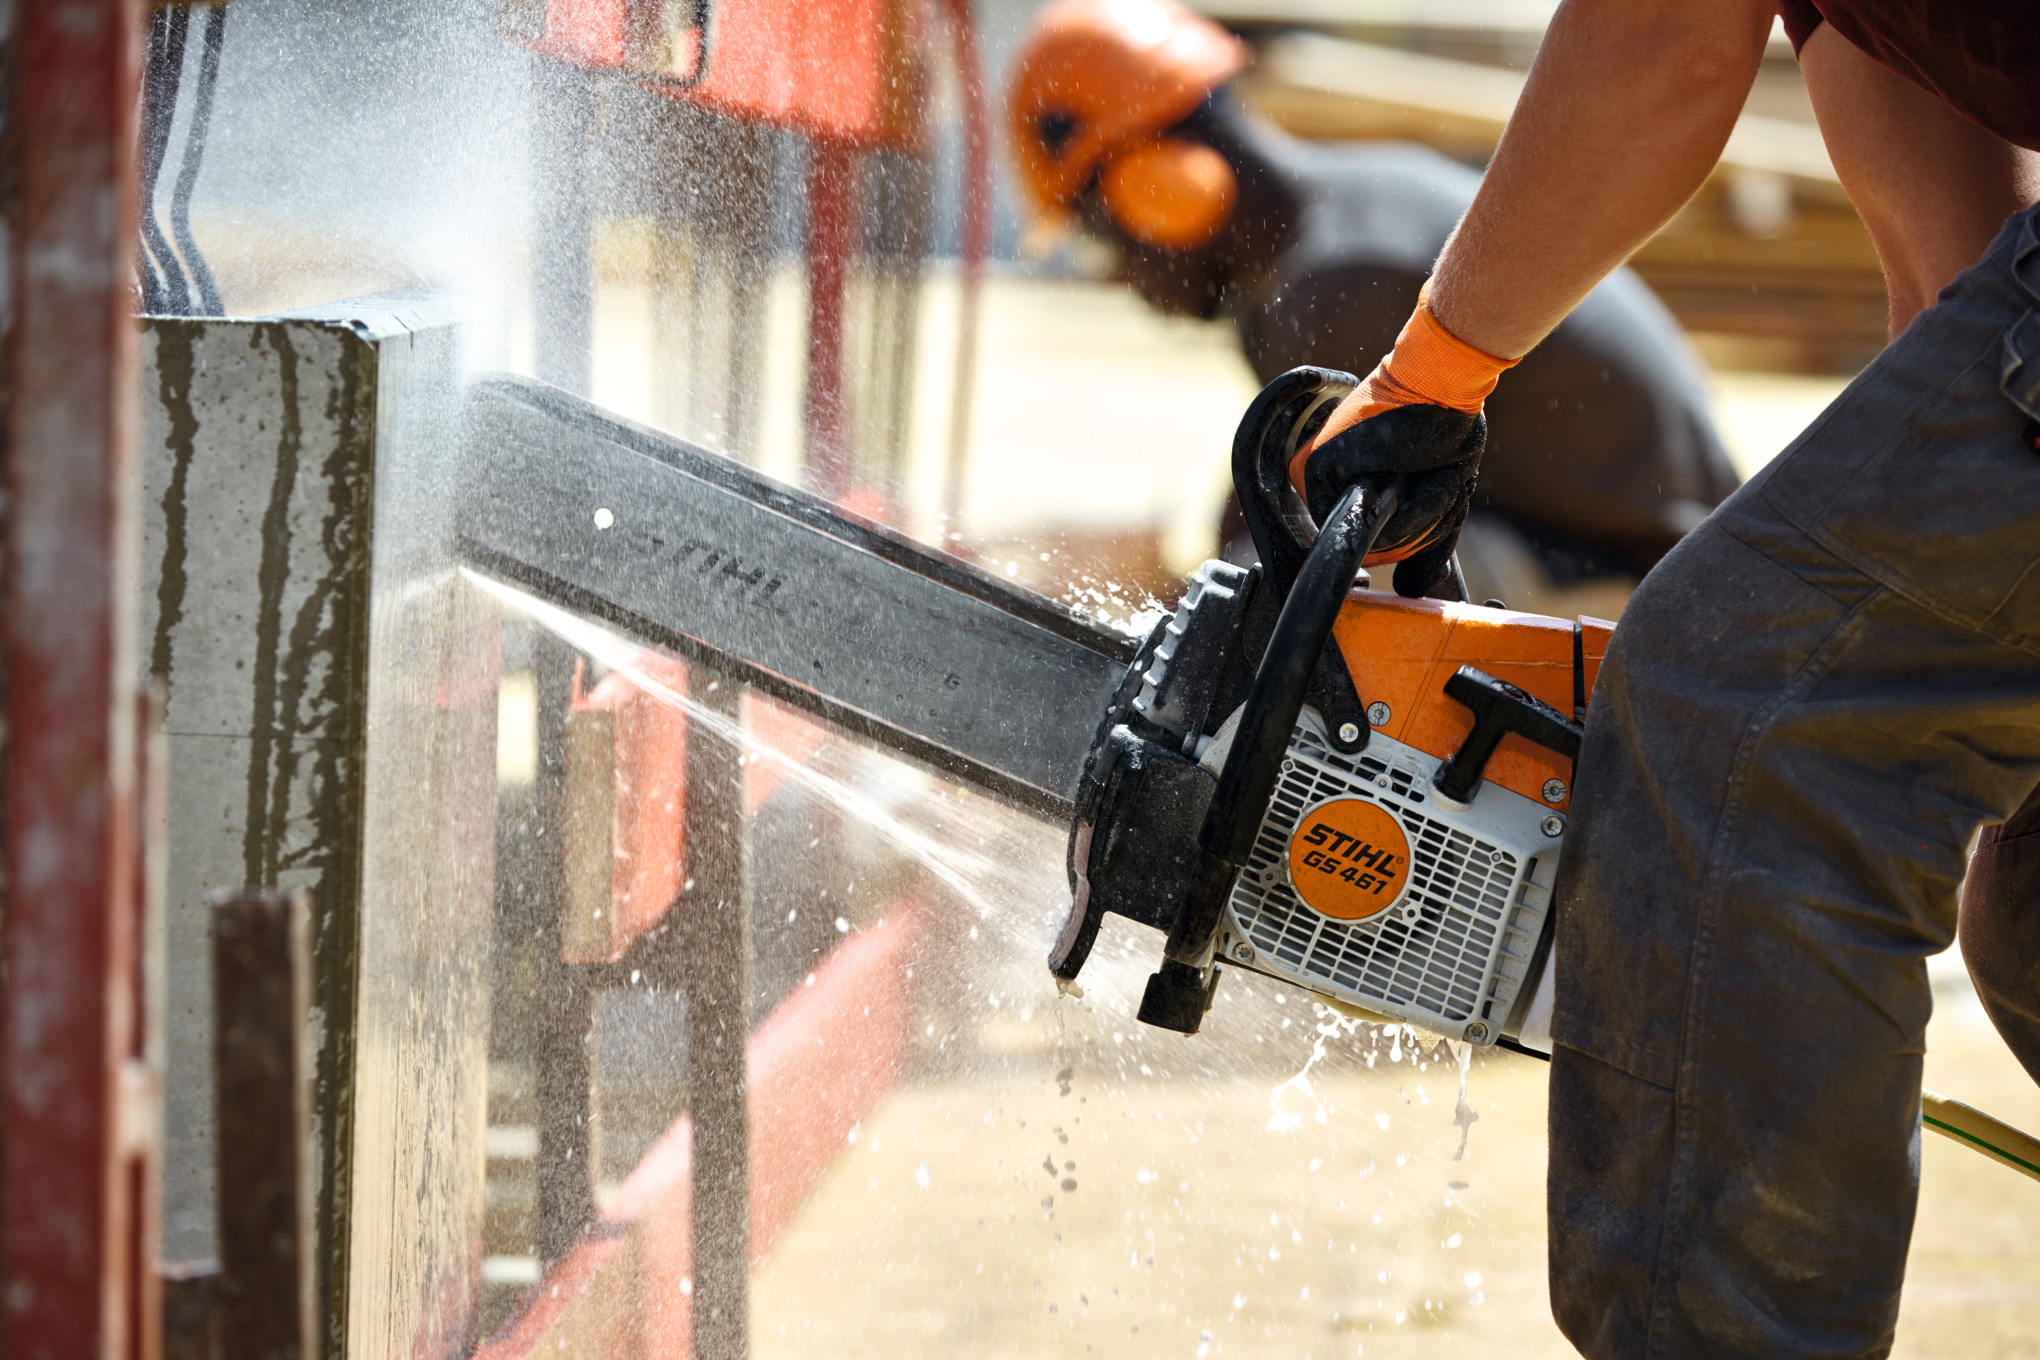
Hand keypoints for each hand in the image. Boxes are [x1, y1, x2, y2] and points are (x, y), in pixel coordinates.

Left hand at [1289, 289, 1515, 596]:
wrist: (1443, 386)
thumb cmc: (1445, 433)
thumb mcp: (1441, 495)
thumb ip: (1426, 544)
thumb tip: (1411, 589)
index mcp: (1351, 490)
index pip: (1374, 544)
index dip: (1411, 537)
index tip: (1430, 501)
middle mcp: (1328, 486)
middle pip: (1373, 549)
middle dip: (1417, 527)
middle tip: (1431, 478)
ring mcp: (1318, 479)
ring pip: (1371, 542)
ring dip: (1415, 517)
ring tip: (1425, 470)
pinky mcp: (1316, 469)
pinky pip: (1363, 524)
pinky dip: (1404, 509)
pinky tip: (1413, 473)